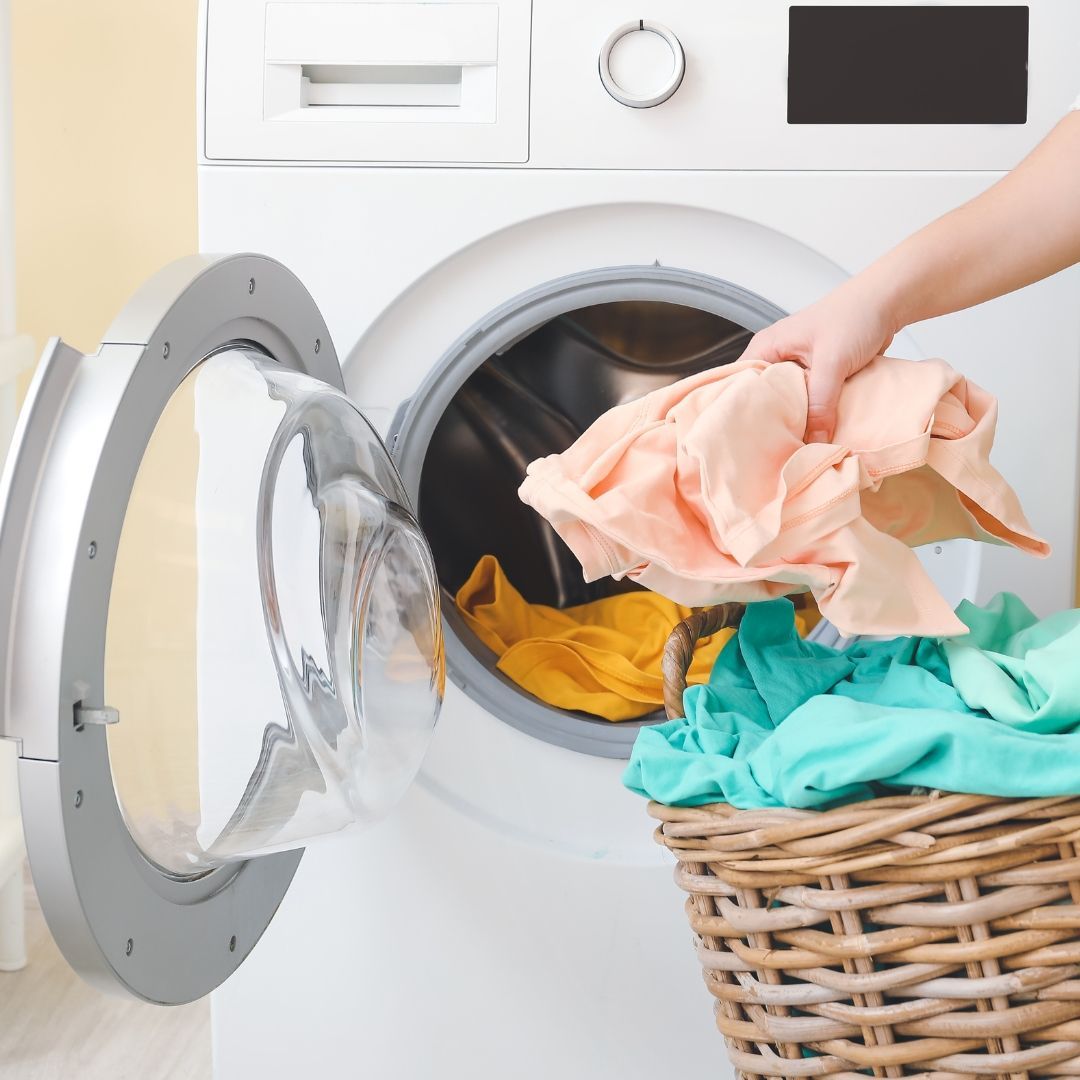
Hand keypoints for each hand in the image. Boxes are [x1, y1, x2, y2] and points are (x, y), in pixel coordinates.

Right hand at [739, 284, 896, 442]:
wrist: (887, 303)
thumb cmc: (854, 315)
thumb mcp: (832, 362)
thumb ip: (821, 403)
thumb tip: (814, 442)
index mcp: (766, 348)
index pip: (740, 385)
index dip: (744, 412)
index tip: (751, 439)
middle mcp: (777, 359)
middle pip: (764, 400)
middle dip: (773, 423)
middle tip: (777, 448)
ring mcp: (797, 369)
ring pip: (788, 404)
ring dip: (796, 421)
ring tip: (796, 445)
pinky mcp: (817, 377)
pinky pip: (809, 403)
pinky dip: (814, 416)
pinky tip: (817, 432)